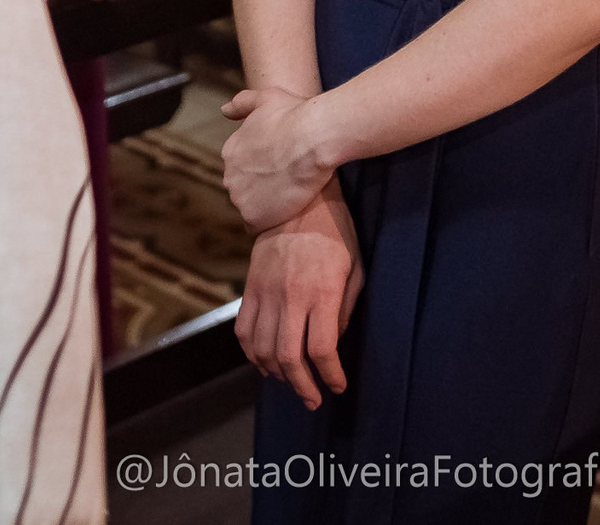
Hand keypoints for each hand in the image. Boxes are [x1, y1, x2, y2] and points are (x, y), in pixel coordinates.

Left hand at [220, 86, 336, 232]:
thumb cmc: (294, 115)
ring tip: (289, 200)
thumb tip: (224, 110)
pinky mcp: (252, 217)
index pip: (242, 168)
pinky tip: (286, 213)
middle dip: (261, 189)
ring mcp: (239, 198)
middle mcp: (229, 175)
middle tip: (287, 184)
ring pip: (250, 207)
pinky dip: (270, 221)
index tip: (280, 168)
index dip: (262, 170)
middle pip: (244, 189)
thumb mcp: (267, 98)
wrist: (311, 138)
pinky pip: (256, 226)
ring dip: (266, 206)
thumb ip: (243, 103)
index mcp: (231, 151)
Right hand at [237, 184, 362, 409]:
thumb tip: (332, 345)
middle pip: (289, 357)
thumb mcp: (355, 269)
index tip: (337, 386)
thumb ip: (344, 310)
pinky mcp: (249, 288)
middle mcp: (290, 296)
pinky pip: (244, 331)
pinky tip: (265, 363)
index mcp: (321, 292)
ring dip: (277, 374)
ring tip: (292, 381)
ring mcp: (265, 292)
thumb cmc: (336, 234)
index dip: (330, 375)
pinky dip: (252, 354)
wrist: (296, 200)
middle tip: (313, 399)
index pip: (321, 349)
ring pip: (263, 350)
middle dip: (303, 386)